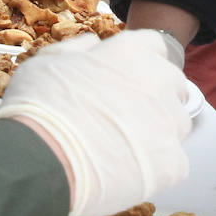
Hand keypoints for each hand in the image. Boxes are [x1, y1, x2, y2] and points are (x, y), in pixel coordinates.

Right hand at [0, 29, 191, 215]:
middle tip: (122, 116)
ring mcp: (169, 123)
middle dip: (154, 95)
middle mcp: (158, 81)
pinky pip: (173, 162)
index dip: (138, 61)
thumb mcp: (46, 62)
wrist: (39, 161)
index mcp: (130, 52)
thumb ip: (76, 48)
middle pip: (172, 83)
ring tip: (122, 147)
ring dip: (158, 131)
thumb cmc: (38, 108)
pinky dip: (155, 168)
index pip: (153, 45)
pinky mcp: (173, 163)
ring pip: (177, 124)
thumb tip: (92, 43)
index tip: (124, 77)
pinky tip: (125, 172)